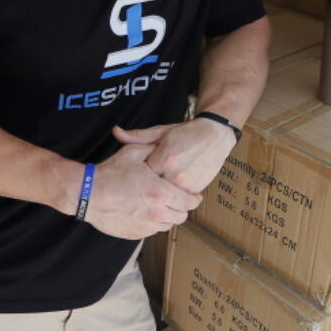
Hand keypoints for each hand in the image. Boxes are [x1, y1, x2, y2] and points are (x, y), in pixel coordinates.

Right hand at [82, 143, 202, 239]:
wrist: (86, 193)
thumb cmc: (110, 173)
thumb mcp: (133, 152)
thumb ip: (153, 149)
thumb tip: (164, 147)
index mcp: (161, 192)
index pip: (189, 202)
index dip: (194, 199)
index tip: (194, 196)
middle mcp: (156, 213)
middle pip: (181, 217)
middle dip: (182, 208)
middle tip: (176, 200)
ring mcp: (145, 226)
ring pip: (167, 226)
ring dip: (167, 217)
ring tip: (160, 206)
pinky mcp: (134, 234)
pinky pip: (151, 232)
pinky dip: (152, 224)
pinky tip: (145, 212)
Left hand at [113, 118, 237, 194]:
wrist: (215, 136)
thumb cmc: (185, 133)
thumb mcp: (160, 132)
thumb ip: (137, 136)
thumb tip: (115, 132)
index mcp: (163, 157)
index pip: (141, 173)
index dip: (136, 173)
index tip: (134, 172)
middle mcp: (175, 173)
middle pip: (152, 187)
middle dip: (147, 185)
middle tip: (144, 181)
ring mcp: (186, 184)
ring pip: (164, 196)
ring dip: (160, 192)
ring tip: (157, 184)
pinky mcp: (195, 190)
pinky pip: (177, 198)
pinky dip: (173, 195)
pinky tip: (170, 187)